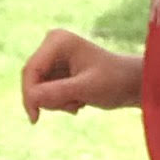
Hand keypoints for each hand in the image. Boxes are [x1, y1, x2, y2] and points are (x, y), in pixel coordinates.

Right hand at [19, 29, 144, 119]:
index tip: (35, 118)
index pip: (31, 70)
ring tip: (80, 101)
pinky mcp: (56, 69)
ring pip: (38, 89)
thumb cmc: (114, 81)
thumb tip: (31, 98)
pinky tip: (78, 100)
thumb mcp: (86, 89)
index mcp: (58, 41)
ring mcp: (53, 57)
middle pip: (32, 80)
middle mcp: (52, 45)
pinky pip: (45, 92)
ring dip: (57, 101)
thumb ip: (58, 92)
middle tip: (74, 105)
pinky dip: (60, 101)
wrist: (130, 83)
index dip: (29, 95)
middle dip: (50, 98)